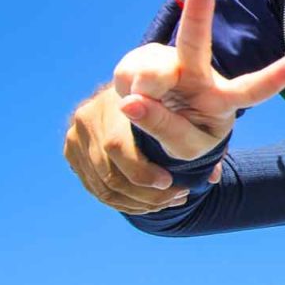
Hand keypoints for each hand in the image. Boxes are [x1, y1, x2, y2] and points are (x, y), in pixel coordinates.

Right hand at [64, 85, 191, 214]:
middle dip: (146, 193)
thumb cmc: (185, 98)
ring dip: (138, 201)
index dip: (143, 173)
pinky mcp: (72, 146)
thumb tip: (211, 176)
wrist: (154, 83)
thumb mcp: (195, 110)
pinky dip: (123, 200)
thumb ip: (198, 140)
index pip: (117, 146)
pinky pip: (95, 185)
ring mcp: (78, 129)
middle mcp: (91, 110)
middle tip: (178, 196)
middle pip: (109, 171)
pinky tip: (148, 201)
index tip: (170, 183)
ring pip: (103, 184)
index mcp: (117, 94)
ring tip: (168, 200)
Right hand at [113, 0, 284, 160]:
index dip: (277, 76)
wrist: (154, 124)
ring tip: (144, 107)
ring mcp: (169, 62)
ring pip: (154, 69)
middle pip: (197, 42)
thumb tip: (132, 102)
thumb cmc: (184, 133)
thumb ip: (164, 127)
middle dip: (198, 9)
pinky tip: (134, 96)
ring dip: (148, 90)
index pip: (254, 89)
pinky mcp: (140, 61)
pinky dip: (128, 91)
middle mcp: (200, 73)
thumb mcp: (184, 145)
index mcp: (224, 98)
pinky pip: (129, 76)